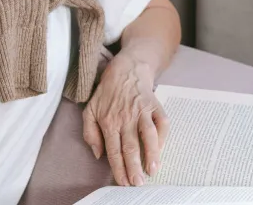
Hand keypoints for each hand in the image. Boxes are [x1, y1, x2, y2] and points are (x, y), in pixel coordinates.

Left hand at [83, 56, 169, 186]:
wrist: (126, 69)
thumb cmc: (107, 93)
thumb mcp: (90, 109)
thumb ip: (90, 132)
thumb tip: (98, 154)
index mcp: (109, 121)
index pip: (113, 149)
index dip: (118, 167)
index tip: (123, 182)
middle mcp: (125, 117)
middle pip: (130, 146)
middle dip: (134, 167)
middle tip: (138, 183)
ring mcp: (142, 111)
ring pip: (147, 136)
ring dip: (151, 154)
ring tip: (152, 170)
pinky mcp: (155, 105)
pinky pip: (161, 123)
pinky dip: (163, 137)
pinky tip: (161, 150)